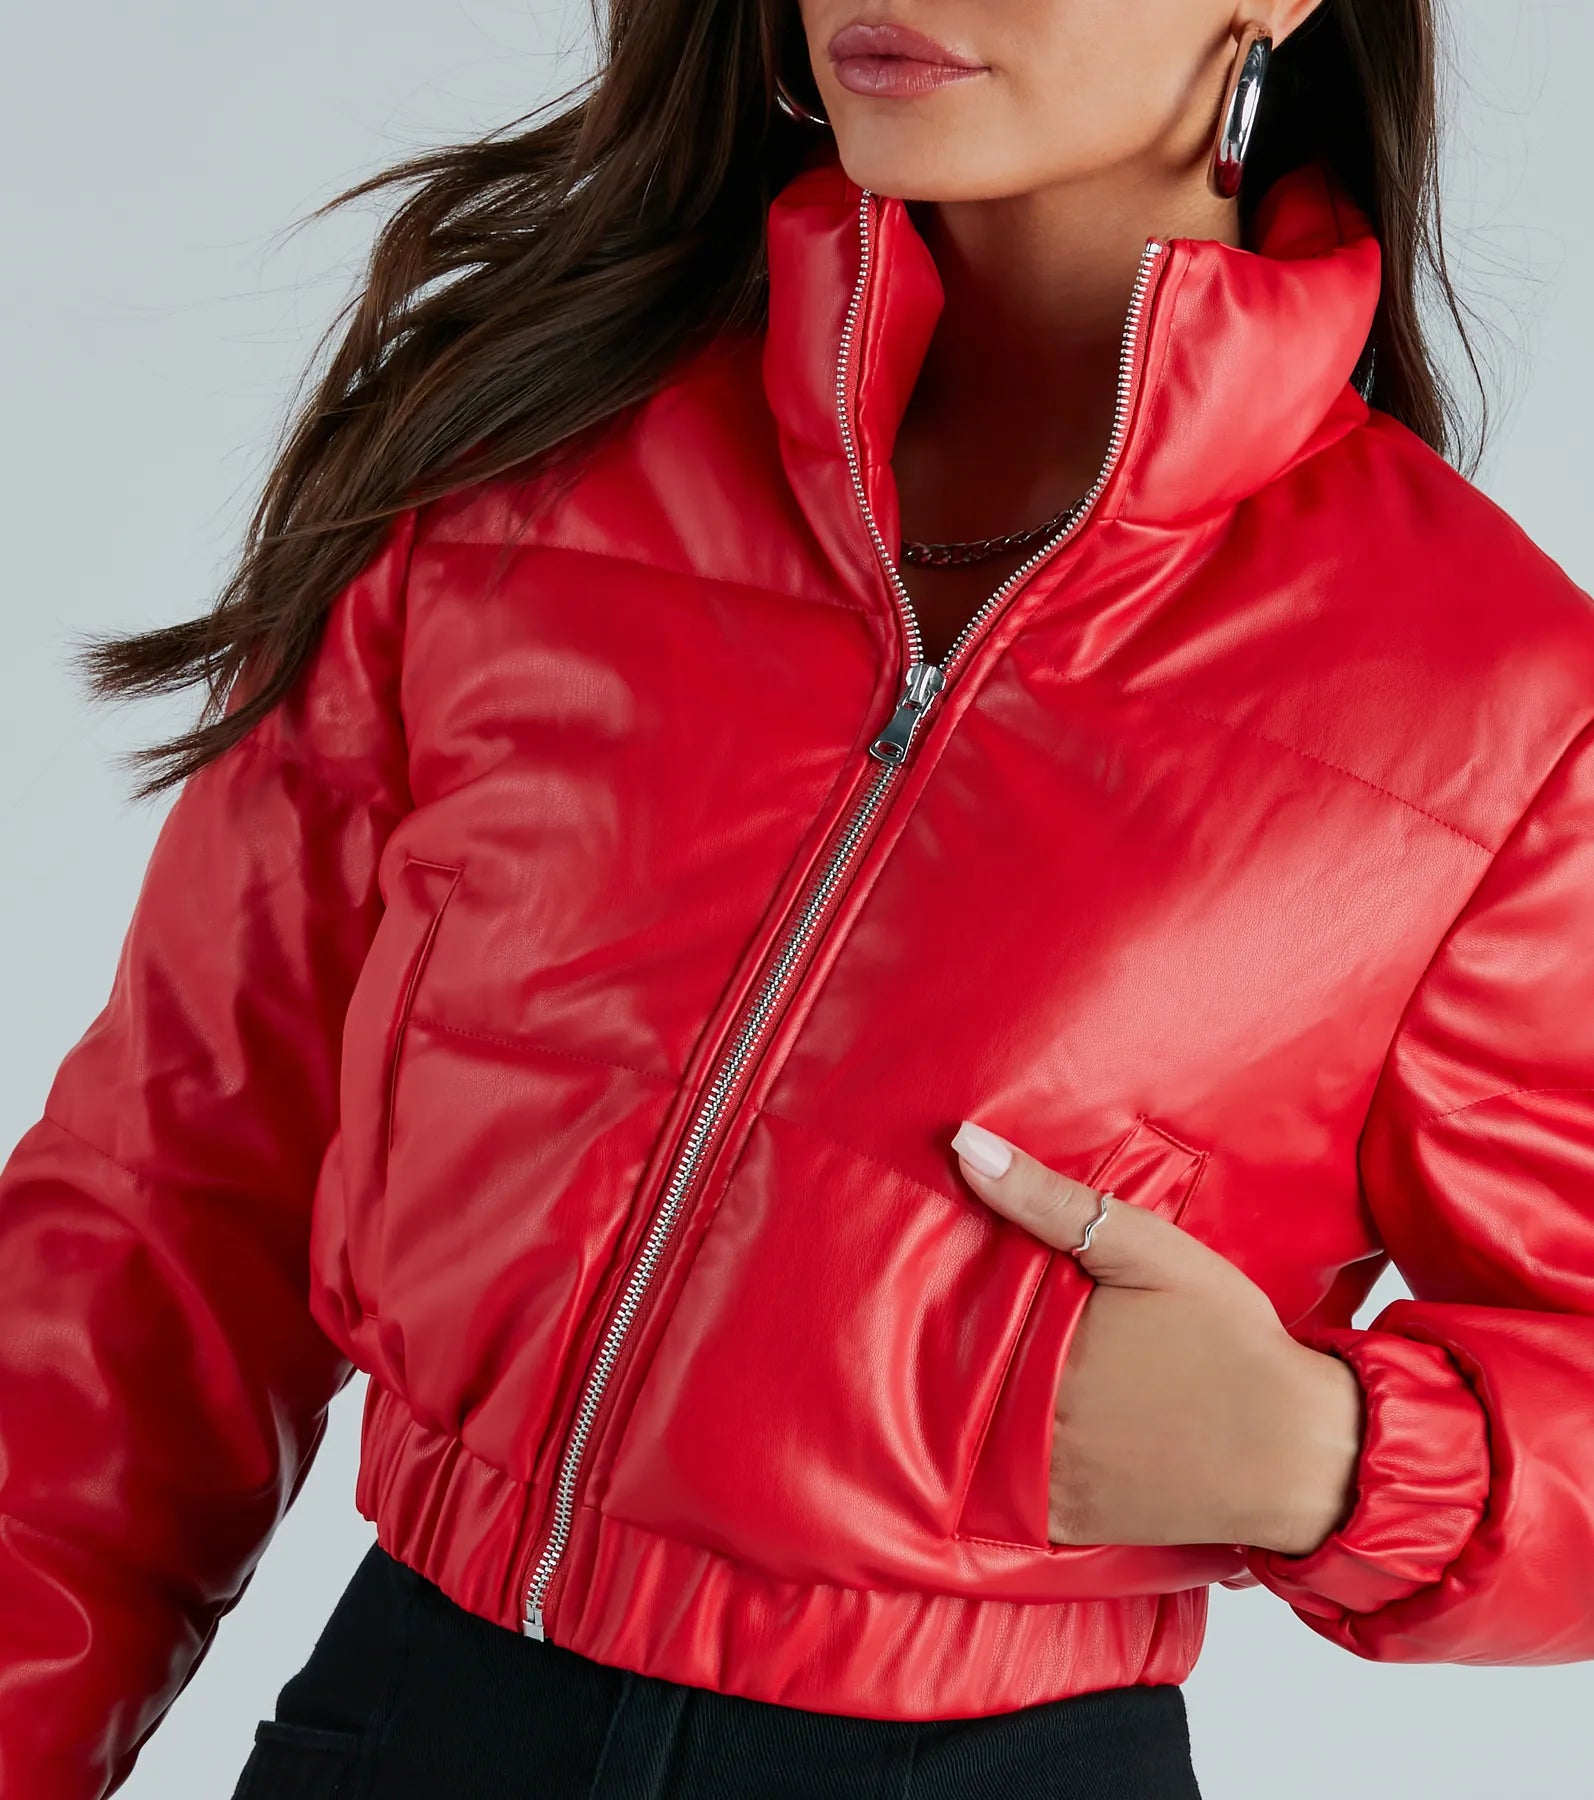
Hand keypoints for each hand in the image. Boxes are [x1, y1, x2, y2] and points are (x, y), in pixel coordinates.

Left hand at [951, 1119, 1363, 1556]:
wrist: (1301, 1450)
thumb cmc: (1230, 1341)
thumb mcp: (1147, 1250)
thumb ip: (1051, 1201)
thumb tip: (966, 1147)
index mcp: (1042, 1351)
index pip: (955, 1320)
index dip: (948, 1300)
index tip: (941, 1285)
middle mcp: (1034, 1424)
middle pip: (962, 1379)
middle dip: (962, 1353)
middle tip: (980, 1330)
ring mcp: (1050, 1483)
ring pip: (978, 1439)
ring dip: (976, 1411)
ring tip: (997, 1376)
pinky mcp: (1072, 1525)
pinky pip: (1009, 1501)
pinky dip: (1008, 1469)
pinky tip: (1021, 1436)